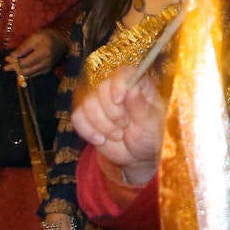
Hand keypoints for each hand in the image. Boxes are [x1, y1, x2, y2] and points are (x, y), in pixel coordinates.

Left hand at [6, 29, 67, 76]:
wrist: (62, 40)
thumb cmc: (47, 36)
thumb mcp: (34, 37)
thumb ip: (23, 47)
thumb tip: (11, 57)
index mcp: (43, 53)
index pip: (25, 62)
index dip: (14, 62)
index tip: (6, 59)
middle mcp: (46, 63)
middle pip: (27, 70)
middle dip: (15, 69)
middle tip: (5, 67)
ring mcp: (47, 68)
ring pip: (30, 74)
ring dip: (20, 72)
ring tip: (12, 67)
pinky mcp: (48, 70)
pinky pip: (35, 74)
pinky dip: (27, 73)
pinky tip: (21, 69)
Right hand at [71, 64, 165, 184]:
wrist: (138, 155)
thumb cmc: (150, 136)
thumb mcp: (151, 124)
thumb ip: (140, 107)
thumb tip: (132, 89)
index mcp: (139, 85)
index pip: (124, 73)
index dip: (118, 84)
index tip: (119, 100)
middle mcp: (118, 89)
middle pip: (102, 87)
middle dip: (111, 111)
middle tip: (125, 125)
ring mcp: (101, 101)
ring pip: (88, 103)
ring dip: (101, 123)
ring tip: (117, 135)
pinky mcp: (88, 116)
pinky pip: (78, 117)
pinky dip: (87, 130)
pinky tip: (100, 140)